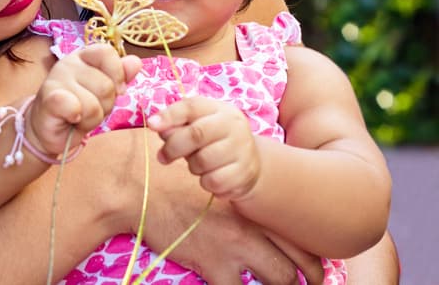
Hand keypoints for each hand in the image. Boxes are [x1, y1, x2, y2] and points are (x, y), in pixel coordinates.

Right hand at [28, 43, 139, 155]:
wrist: (47, 127)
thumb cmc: (78, 107)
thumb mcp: (102, 91)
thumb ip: (119, 76)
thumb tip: (136, 62)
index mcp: (84, 57)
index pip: (106, 52)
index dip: (118, 73)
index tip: (118, 91)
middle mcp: (68, 63)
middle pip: (106, 86)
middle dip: (105, 105)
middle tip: (89, 109)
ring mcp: (56, 80)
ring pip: (93, 105)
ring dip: (91, 118)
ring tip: (78, 116)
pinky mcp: (48, 99)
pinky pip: (74, 107)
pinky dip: (77, 118)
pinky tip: (70, 119)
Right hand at [104, 131, 324, 284]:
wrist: (135, 184)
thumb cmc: (165, 173)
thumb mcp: (207, 174)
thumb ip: (230, 191)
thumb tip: (240, 198)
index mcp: (252, 201)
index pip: (298, 231)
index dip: (312, 253)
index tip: (313, 265)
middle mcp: (252, 225)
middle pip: (301, 260)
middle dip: (313, 278)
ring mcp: (235, 246)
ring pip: (282, 280)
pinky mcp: (213, 265)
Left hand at [147, 96, 260, 199]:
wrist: (249, 164)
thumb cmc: (213, 141)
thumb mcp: (197, 126)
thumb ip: (176, 124)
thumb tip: (156, 125)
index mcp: (220, 109)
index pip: (191, 106)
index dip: (169, 116)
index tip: (151, 126)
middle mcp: (234, 125)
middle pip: (195, 134)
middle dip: (173, 147)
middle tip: (163, 157)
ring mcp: (242, 149)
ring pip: (202, 161)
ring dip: (192, 166)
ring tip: (198, 164)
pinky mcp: (244, 173)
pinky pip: (213, 181)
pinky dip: (205, 182)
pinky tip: (211, 176)